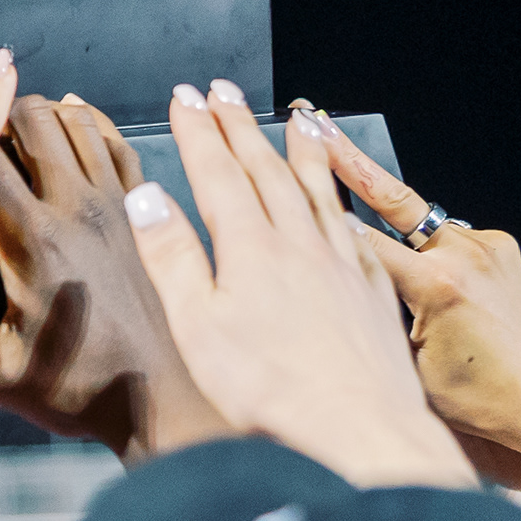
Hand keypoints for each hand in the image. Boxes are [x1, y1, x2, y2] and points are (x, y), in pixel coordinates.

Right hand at [0, 95, 221, 457]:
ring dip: (42, 114)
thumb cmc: (74, 389)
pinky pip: (118, 142)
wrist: (152, 403)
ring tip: (12, 128)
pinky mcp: (139, 213)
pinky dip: (91, 124)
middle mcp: (76, 209)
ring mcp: (114, 205)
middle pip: (33, 117)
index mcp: (32, 239)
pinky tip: (72, 127)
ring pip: (78, 120)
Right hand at [120, 86, 474, 488]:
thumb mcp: (198, 327)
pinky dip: (341, 197)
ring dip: (298, 147)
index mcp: (251, 250)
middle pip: (265, 169)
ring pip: (316, 188)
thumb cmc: (272, 393)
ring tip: (296, 116)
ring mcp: (342, 263)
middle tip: (223, 91)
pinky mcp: (372, 290)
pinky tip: (339, 197)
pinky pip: (354, 224)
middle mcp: (299, 244)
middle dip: (239, 126)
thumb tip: (148, 197)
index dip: (198, 132)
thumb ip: (173, 258)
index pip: (217, 174)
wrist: (360, 428)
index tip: (186, 97)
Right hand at [313, 125, 520, 460]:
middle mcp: (466, 254)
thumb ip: (376, 313)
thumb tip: (343, 277)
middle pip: (394, 200)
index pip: (362, 242)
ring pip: (421, 220)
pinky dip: (425, 242)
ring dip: (387, 206)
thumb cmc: (479, 399)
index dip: (323, 217)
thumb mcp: (408, 364)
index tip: (289, 183)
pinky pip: (447, 235)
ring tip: (343, 161)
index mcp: (437, 286)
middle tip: (314, 124)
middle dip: (349, 161)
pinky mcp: (501, 247)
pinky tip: (413, 258)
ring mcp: (488, 246)